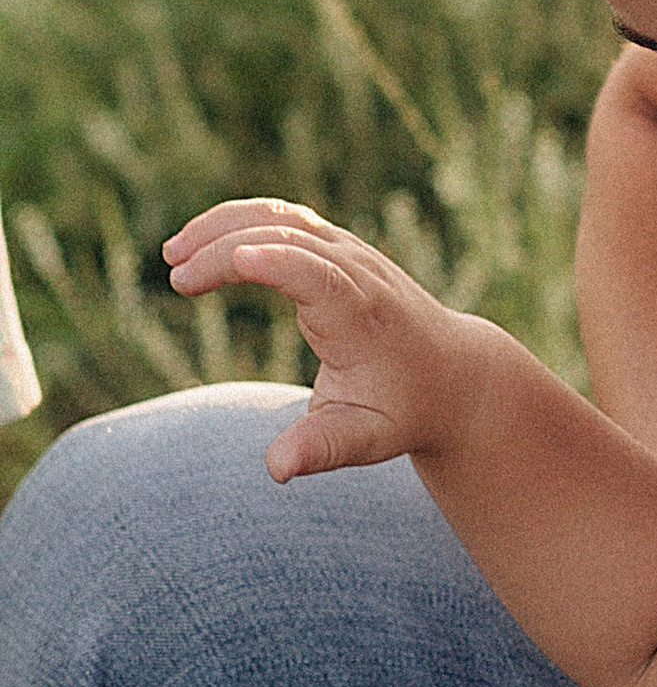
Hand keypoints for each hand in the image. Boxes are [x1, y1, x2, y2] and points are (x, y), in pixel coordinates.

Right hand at [166, 199, 502, 480]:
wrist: (453, 375)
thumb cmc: (405, 410)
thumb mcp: (368, 439)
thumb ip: (321, 450)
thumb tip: (276, 469)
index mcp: (364, 318)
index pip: (321, 276)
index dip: (280, 263)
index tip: (236, 259)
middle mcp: (360, 274)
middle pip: (292, 238)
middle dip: (229, 249)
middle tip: (178, 280)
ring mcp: (351, 254)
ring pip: (286, 217)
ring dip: (226, 225)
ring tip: (173, 255)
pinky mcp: (339, 248)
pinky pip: (287, 220)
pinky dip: (241, 222)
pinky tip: (201, 245)